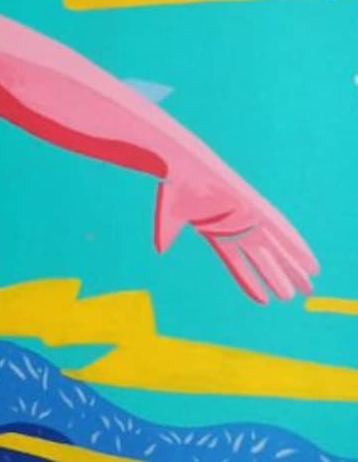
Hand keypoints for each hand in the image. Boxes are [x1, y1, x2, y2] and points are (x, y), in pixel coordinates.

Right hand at [154, 162, 318, 302]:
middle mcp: (238, 228)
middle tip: (294, 296)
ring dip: (293, 269)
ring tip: (308, 288)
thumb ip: (166, 236)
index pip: (237, 264)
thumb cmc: (174, 191)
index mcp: (218, 233)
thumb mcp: (168, 221)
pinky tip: (309, 262)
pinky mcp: (258, 210)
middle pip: (263, 260)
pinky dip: (296, 247)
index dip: (251, 282)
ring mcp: (250, 219)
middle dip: (279, 278)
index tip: (264, 301)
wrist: (185, 168)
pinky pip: (282, 232)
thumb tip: (159, 249)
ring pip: (276, 250)